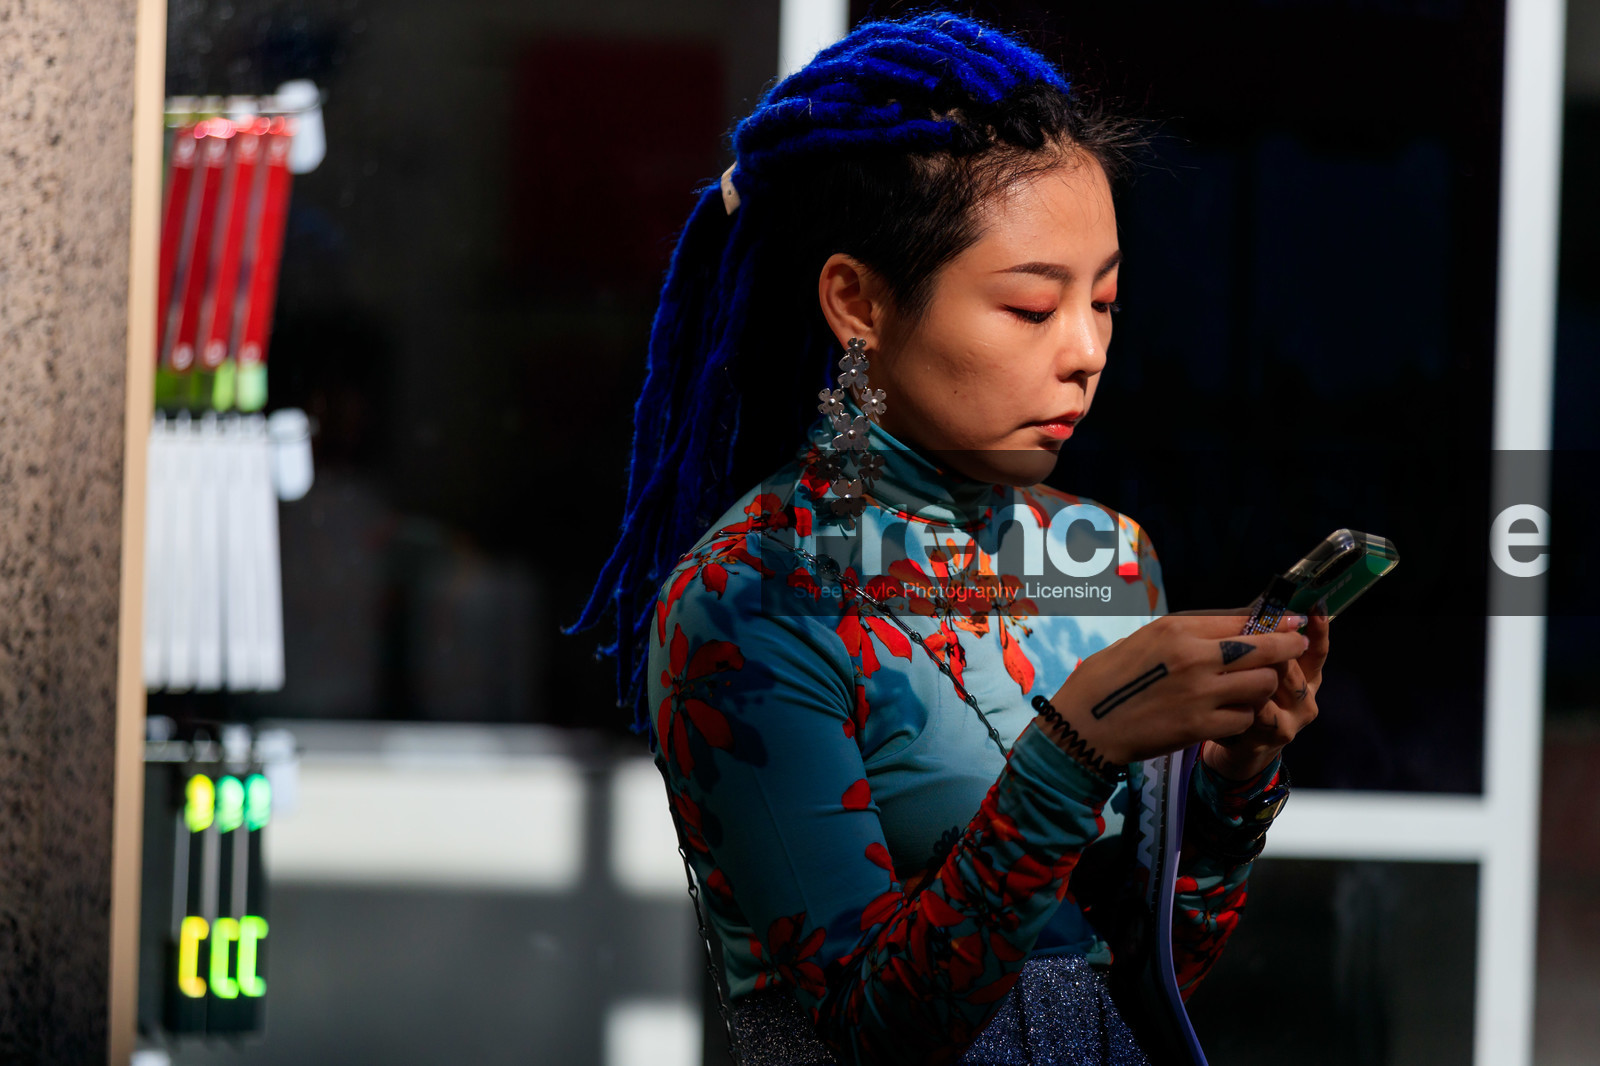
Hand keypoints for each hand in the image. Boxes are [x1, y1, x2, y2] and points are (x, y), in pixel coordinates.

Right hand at [1040, 607, 1312, 765]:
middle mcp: (1194, 657)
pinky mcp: (1200, 726)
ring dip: (1263, 688)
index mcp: (1176, 629)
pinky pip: (1244, 718)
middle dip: (1287, 649)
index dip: (1275, 623)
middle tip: (1297, 649)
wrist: (1084, 725)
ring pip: (1261, 685)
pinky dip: (1244, 718)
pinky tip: (1231, 716)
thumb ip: (1184, 635)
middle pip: (1264, 649)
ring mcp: (1200, 693)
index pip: (1241, 621)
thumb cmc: (1104, 680)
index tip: (1293, 623)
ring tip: (1253, 689)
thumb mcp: (1141, 640)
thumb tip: (1227, 629)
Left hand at [1204, 599, 1330, 780]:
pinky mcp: (1277, 735)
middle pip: (1289, 663)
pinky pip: (1258, 710)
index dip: (1318, 629)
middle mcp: (1307, 697)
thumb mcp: (1254, 670)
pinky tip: (1222, 699)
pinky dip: (1238, 701)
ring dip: (1247, 676)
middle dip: (1263, 651)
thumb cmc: (1245, 700)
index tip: (1315, 606)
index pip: (1315, 649)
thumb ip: (1259, 644)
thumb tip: (1258, 608)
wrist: (1240, 747)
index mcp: (1305, 676)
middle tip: (1237, 642)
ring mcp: (1295, 718)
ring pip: (1273, 684)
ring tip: (1225, 672)